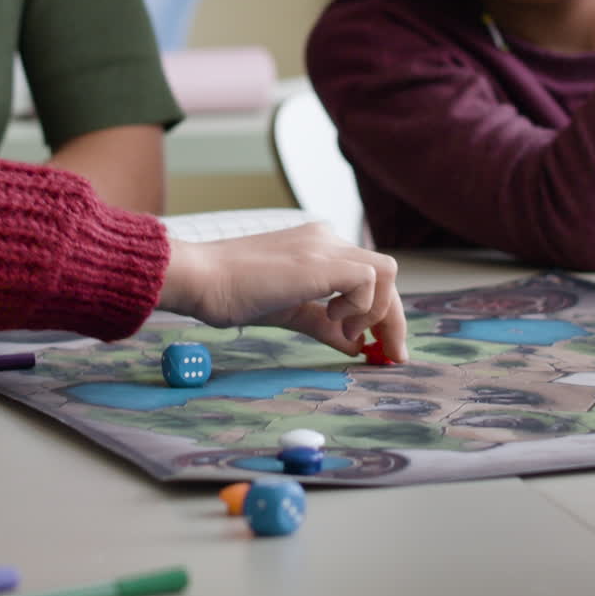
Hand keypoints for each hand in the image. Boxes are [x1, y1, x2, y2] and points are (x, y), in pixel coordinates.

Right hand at [158, 222, 407, 359]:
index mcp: (318, 247)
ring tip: (347, 331)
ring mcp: (324, 246)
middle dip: (394, 319)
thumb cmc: (231, 293)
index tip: (382, 347)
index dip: (382, 312)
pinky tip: (332, 317)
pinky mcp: (320, 262)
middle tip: (393, 355)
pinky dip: (361, 306)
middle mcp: (326, 240)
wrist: (200, 279)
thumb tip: (355, 345)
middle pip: (386, 275)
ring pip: (386, 272)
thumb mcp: (290, 311)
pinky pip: (369, 278)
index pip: (369, 276)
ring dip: (378, 311)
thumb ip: (324, 324)